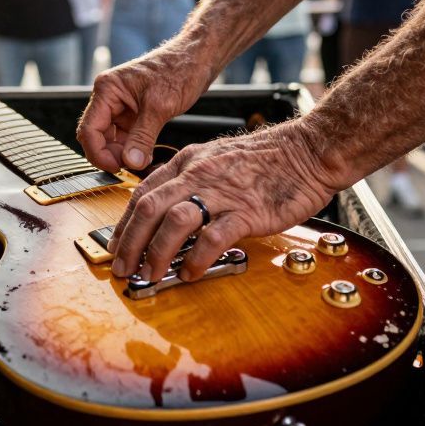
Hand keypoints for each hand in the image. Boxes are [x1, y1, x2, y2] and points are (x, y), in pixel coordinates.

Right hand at [77, 42, 214, 172]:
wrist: (197, 59)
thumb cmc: (179, 70)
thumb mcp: (160, 106)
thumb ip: (143, 136)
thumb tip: (130, 162)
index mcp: (108, 89)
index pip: (89, 129)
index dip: (98, 153)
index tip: (116, 168)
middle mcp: (110, 97)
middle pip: (97, 135)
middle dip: (110, 154)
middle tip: (130, 168)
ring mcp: (121, 105)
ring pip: (110, 138)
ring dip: (121, 153)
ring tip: (140, 163)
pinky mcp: (134, 112)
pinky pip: (125, 136)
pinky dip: (132, 148)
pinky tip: (144, 156)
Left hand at [106, 121, 341, 281]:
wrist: (309, 151)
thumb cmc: (267, 159)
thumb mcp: (215, 158)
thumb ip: (190, 180)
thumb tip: (167, 210)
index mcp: (187, 163)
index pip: (142, 193)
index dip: (125, 224)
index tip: (116, 246)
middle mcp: (198, 175)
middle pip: (149, 209)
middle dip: (130, 243)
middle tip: (122, 268)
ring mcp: (222, 193)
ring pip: (174, 223)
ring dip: (156, 253)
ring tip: (151, 274)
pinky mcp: (247, 212)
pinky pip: (212, 238)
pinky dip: (196, 259)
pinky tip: (190, 273)